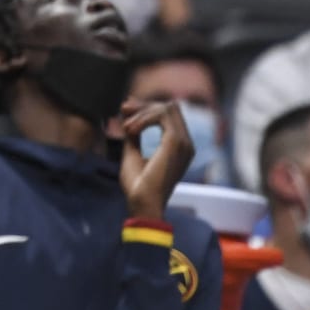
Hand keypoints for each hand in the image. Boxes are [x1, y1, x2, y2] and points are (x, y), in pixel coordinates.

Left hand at [119, 99, 192, 221]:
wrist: (142, 203)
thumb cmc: (138, 185)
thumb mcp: (133, 153)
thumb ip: (134, 135)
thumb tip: (127, 116)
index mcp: (179, 147)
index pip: (169, 115)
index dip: (146, 107)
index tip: (125, 109)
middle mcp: (186, 143)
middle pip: (170, 107)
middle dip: (144, 106)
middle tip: (124, 109)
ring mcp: (184, 143)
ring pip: (167, 108)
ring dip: (143, 112)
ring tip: (127, 127)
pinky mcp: (176, 142)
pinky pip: (163, 115)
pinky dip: (144, 118)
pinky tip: (131, 130)